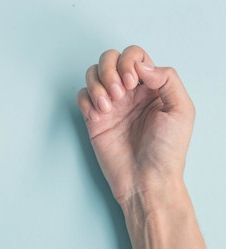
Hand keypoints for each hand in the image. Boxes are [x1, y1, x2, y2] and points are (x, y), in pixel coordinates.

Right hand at [77, 46, 194, 204]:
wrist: (146, 180)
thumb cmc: (167, 150)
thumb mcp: (181, 110)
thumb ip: (167, 79)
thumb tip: (140, 65)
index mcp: (151, 86)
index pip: (134, 55)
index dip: (129, 62)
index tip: (133, 83)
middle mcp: (129, 92)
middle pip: (109, 59)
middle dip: (109, 70)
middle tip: (119, 92)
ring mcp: (110, 105)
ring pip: (92, 74)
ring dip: (97, 85)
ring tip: (108, 105)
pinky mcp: (94, 119)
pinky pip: (82, 96)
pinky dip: (86, 100)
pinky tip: (98, 114)